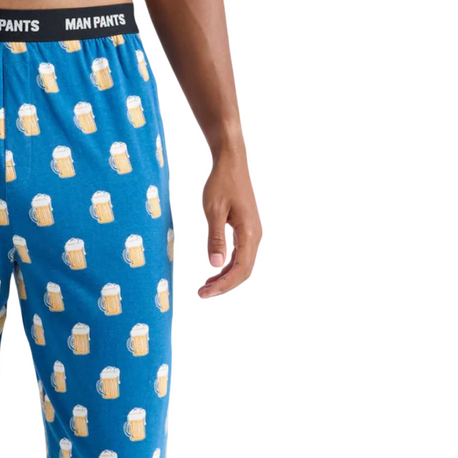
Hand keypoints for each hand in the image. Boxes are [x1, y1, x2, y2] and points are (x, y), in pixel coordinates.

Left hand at [199, 151, 261, 297]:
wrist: (232, 163)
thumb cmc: (221, 183)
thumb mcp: (214, 211)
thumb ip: (215, 238)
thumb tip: (215, 265)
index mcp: (249, 232)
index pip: (240, 269)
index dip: (223, 285)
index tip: (204, 293)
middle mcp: (255, 235)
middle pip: (244, 271)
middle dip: (224, 286)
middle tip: (201, 294)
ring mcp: (252, 233)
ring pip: (242, 265)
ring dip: (225, 278)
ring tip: (205, 287)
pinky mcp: (246, 230)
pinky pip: (240, 255)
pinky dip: (227, 267)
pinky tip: (214, 271)